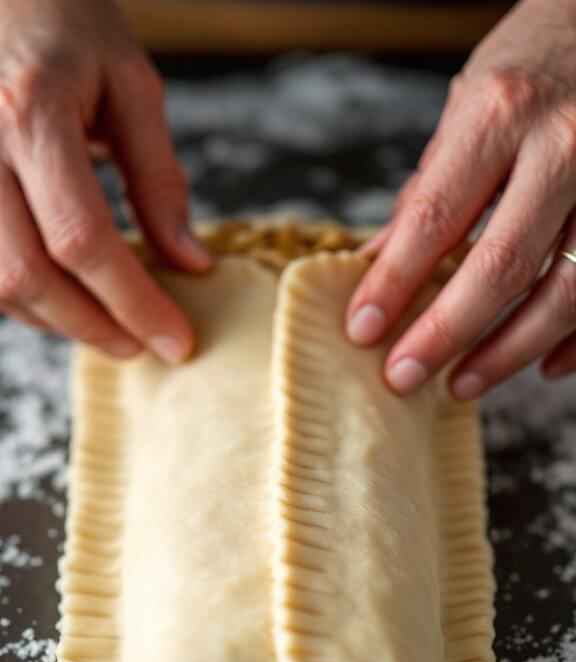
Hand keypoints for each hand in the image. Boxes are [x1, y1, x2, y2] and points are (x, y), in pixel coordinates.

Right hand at [0, 0, 211, 361]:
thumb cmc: (62, 23)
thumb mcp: (130, 85)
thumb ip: (159, 179)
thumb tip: (189, 264)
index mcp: (29, 111)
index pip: (83, 240)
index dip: (133, 303)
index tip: (175, 341)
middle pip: (27, 275)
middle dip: (93, 326)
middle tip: (142, 344)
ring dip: (57, 319)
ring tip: (110, 322)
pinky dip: (27, 297)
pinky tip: (67, 294)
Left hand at [346, 0, 575, 395]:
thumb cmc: (537, 58)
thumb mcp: (469, 102)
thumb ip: (429, 187)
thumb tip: (377, 263)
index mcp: (503, 112)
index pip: (435, 218)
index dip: (394, 283)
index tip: (363, 330)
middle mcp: (564, 145)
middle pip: (501, 267)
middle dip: (445, 334)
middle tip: (403, 376)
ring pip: (563, 294)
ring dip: (508, 353)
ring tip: (461, 383)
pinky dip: (574, 341)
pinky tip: (541, 366)